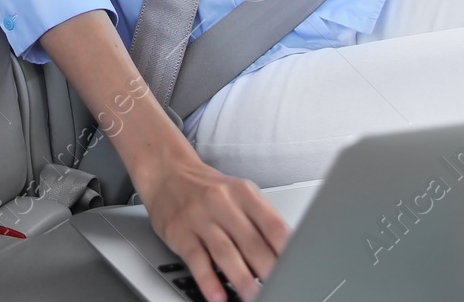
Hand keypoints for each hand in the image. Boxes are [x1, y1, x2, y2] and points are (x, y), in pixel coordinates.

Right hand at [133, 146, 290, 301]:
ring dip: (242, 279)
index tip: (296, 271)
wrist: (167, 172)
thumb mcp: (239, 194)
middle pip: (252, 242)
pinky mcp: (179, 232)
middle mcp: (222, 202)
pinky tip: (218, 295)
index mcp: (244, 193)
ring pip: (225, 252)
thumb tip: (285, 254)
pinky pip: (196, 259)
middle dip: (269, 271)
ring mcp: (199, 217)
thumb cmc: (209, 189)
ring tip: (254, 297)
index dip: (288, 252)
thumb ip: (260, 220)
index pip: (274, 225)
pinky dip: (208, 280)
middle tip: (280, 288)